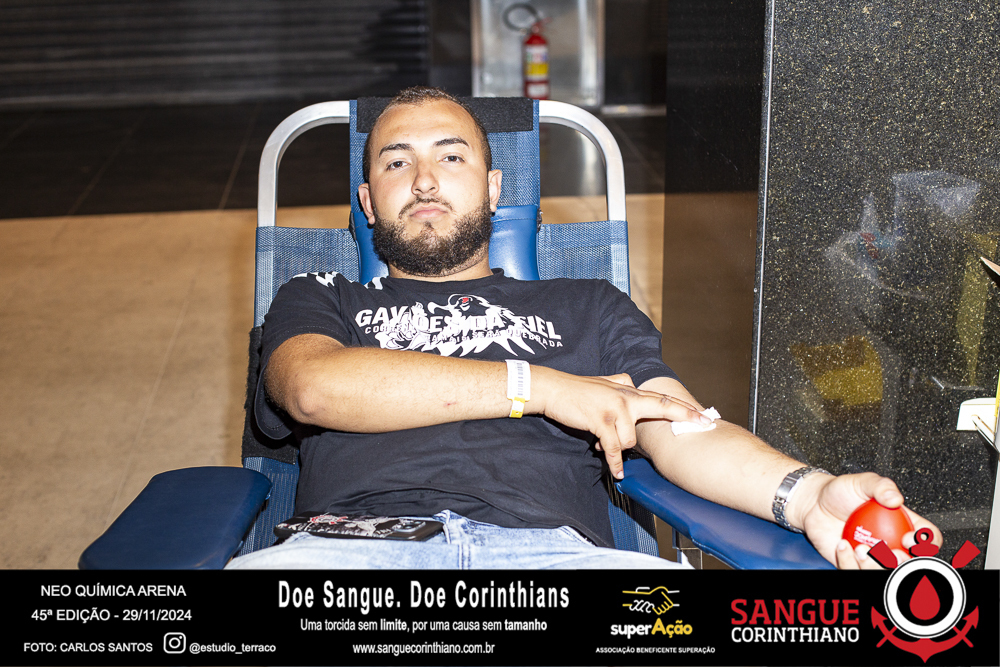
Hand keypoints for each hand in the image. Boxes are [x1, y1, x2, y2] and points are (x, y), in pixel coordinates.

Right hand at [530, 368, 709, 478]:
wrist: (553, 390)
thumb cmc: (577, 390)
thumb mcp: (603, 383)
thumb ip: (620, 384)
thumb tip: (631, 383)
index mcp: (628, 390)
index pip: (661, 398)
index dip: (683, 406)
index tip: (702, 414)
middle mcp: (626, 397)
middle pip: (662, 406)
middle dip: (685, 416)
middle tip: (703, 423)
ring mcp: (615, 408)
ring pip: (631, 439)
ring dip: (619, 447)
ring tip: (603, 443)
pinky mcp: (601, 421)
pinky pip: (613, 447)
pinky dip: (614, 462)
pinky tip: (618, 472)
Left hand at [793, 472, 942, 568]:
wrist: (814, 503)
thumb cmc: (841, 492)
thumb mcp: (862, 482)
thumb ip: (881, 486)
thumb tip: (896, 499)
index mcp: (903, 523)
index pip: (929, 538)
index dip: (927, 543)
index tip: (908, 538)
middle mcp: (892, 543)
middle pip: (912, 562)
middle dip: (903, 561)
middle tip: (887, 550)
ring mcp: (874, 556)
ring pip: (885, 571)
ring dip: (875, 564)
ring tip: (859, 547)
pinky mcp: (853, 564)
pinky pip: (857, 572)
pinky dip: (851, 563)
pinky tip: (843, 545)